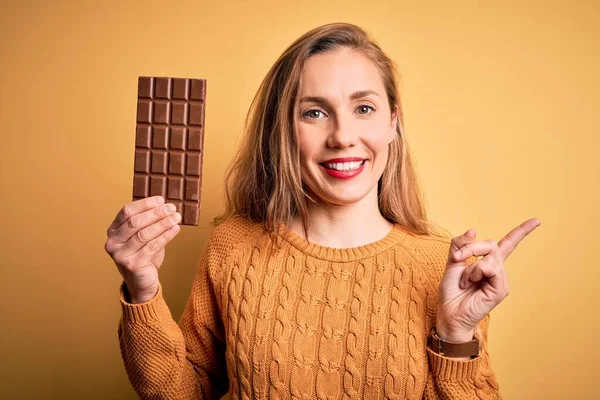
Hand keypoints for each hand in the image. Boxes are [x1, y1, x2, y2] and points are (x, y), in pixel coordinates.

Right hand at [104, 196, 180, 302]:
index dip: (144, 204)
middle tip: (172, 208)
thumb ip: (148, 223)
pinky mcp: (132, 264)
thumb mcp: (143, 237)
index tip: (161, 200)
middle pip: (135, 222)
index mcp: (113, 232)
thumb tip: (165, 206)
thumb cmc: (143, 257)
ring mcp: (120, 255)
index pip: (127, 212)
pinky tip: (175, 229)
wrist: (142, 283)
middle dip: (156, 213)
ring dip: (163, 223)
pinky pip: (152, 246)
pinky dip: (166, 235)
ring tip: (176, 217)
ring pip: (144, 234)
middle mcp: (112, 243)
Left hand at [435, 218, 541, 341]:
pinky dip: (476, 271)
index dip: (521, 232)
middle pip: (492, 244)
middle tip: (457, 258)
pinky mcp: (501, 289)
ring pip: (490, 257)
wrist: (448, 312)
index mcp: (488, 263)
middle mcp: (498, 270)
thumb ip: (461, 245)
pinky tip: (471, 283)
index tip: (537, 221)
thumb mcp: (453, 262)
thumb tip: (473, 230)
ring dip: (471, 265)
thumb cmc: (451, 291)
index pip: (508, 244)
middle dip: (471, 247)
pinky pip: (490, 268)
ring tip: (465, 281)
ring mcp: (501, 280)